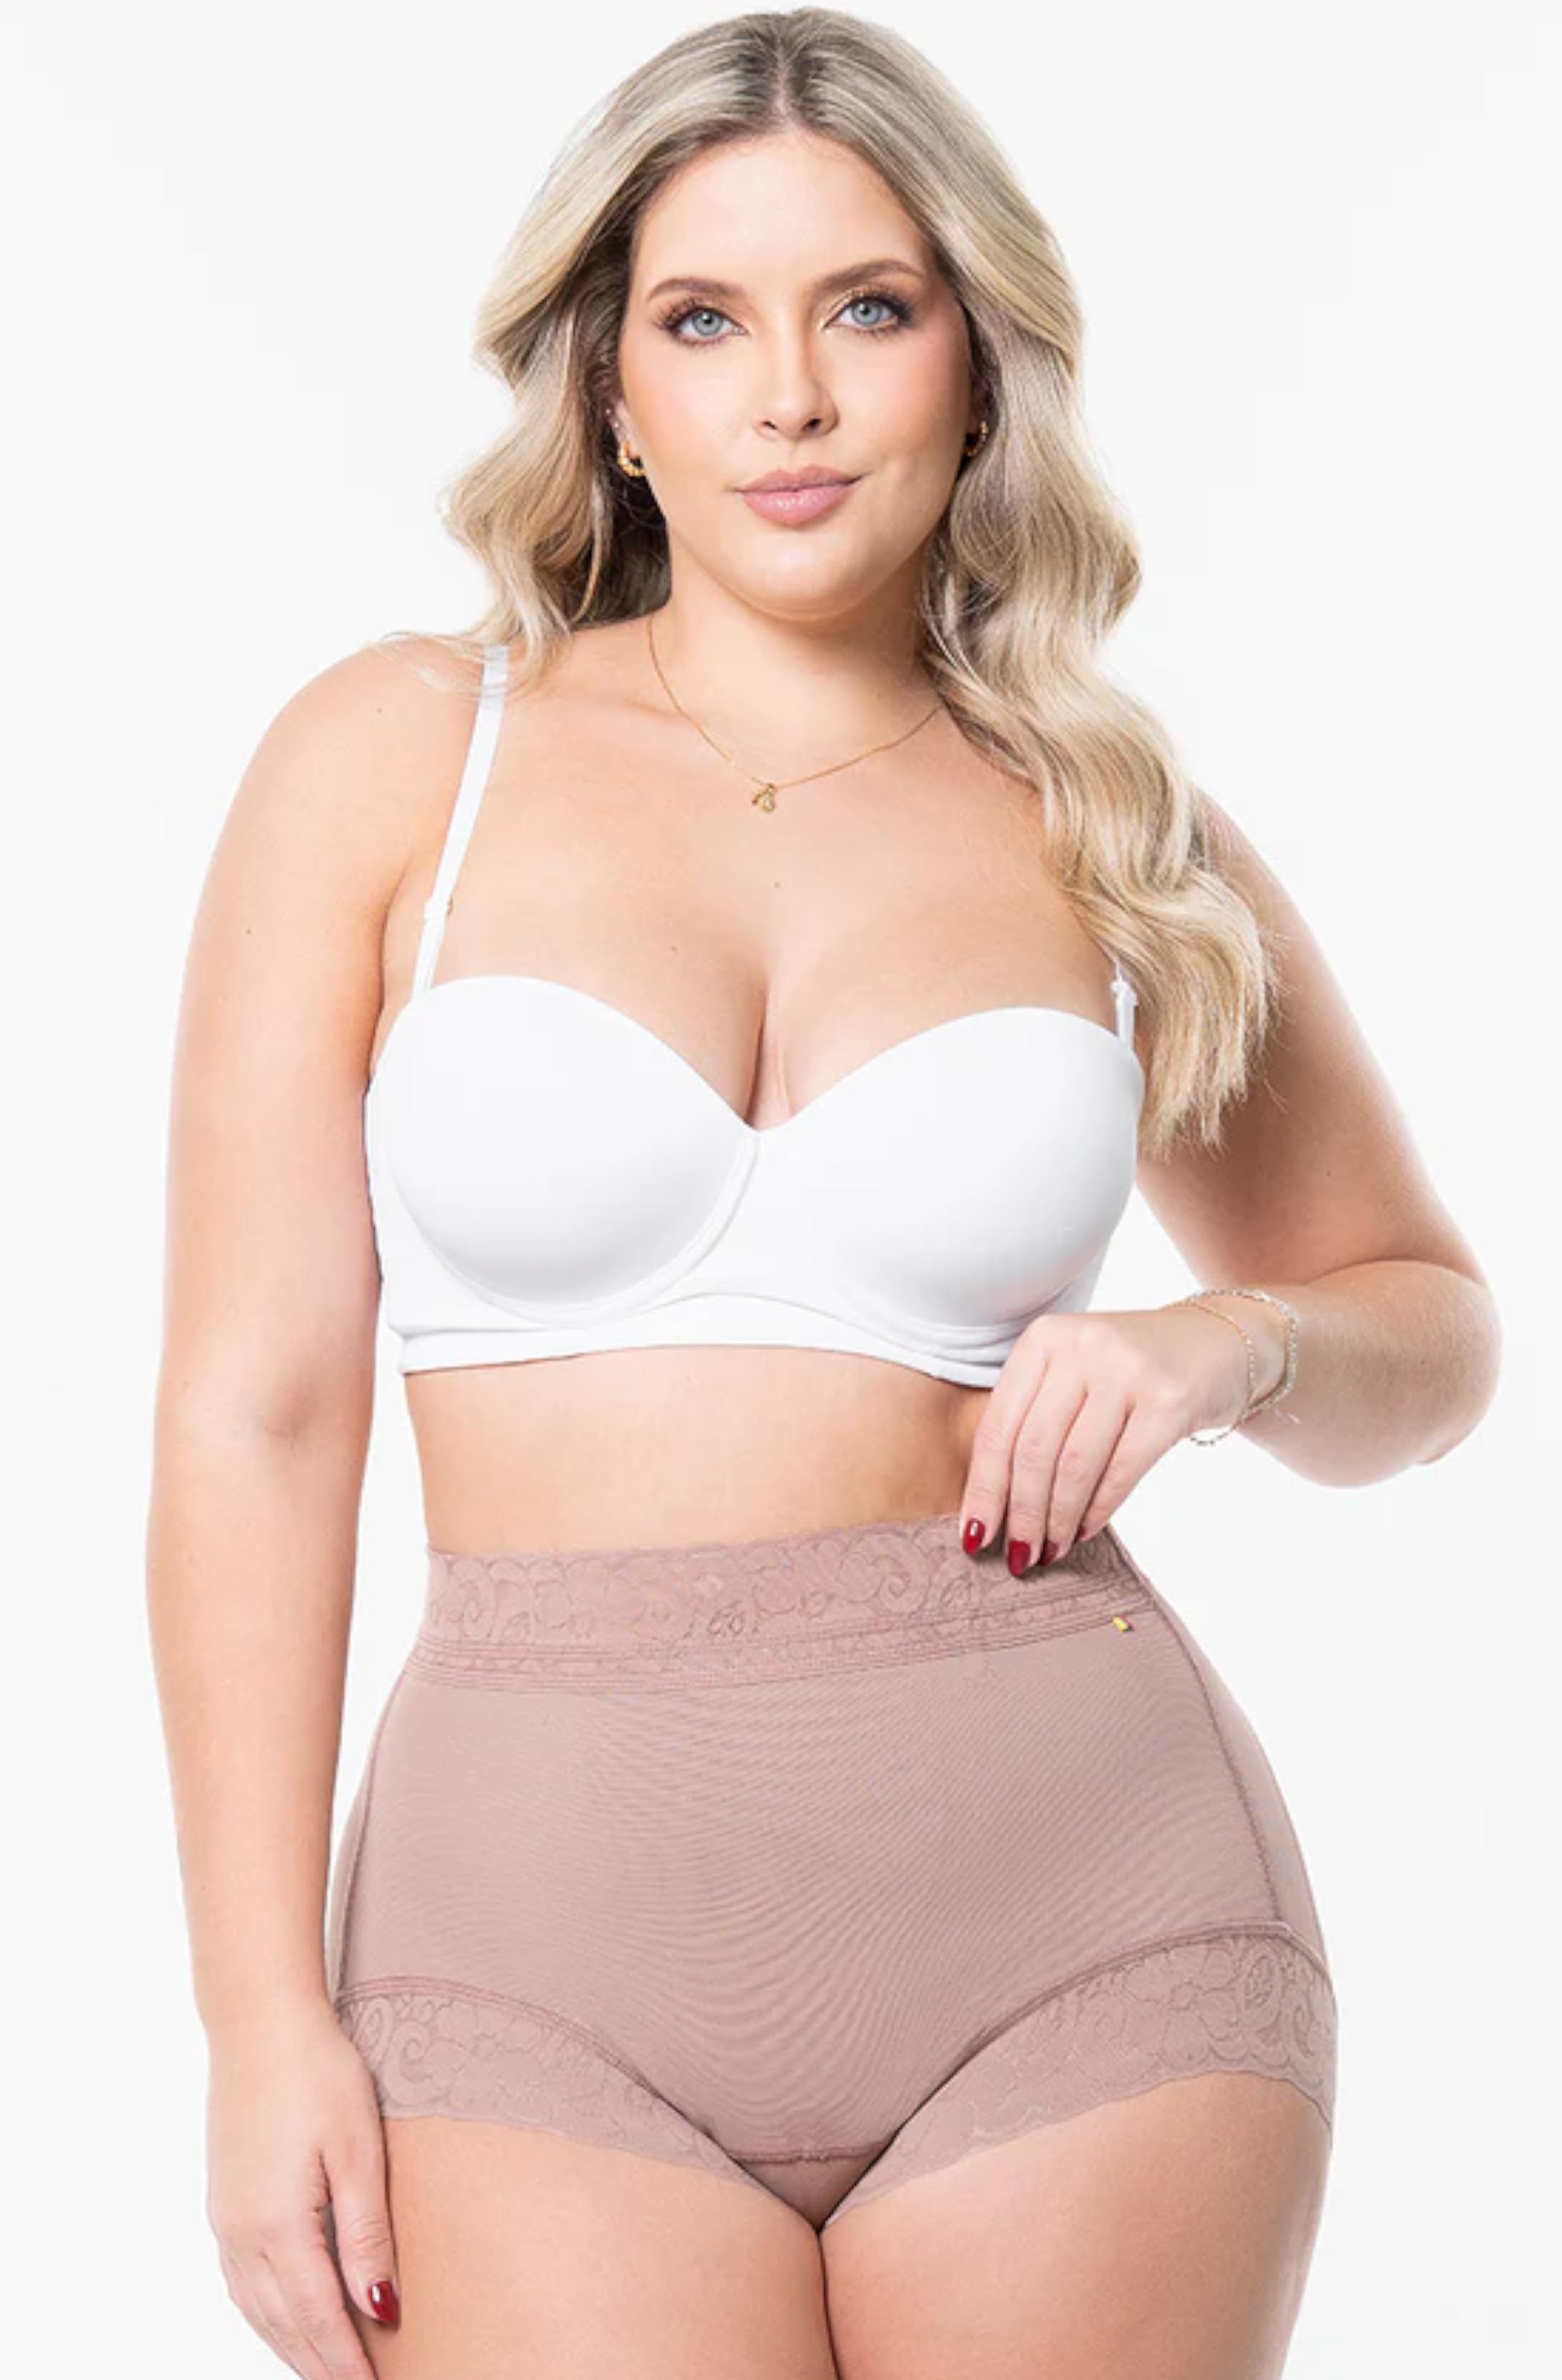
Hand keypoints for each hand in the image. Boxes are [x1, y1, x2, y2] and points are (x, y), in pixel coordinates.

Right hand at [205, 1998, 398, 2375]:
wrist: (260, 2019)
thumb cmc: (317, 2072)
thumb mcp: (358, 2151)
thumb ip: (367, 2236)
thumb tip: (382, 2309)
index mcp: (278, 2225)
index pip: (317, 2319)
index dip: (346, 2363)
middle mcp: (241, 2233)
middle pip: (283, 2324)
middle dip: (319, 2365)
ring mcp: (225, 2218)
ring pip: (257, 2308)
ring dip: (291, 2345)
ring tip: (327, 2369)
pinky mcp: (223, 2199)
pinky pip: (241, 2281)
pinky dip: (266, 2312)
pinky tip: (285, 2317)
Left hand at [960, 1303, 1256, 1571]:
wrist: (1215, 1345)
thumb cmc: (1127, 1371)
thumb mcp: (1072, 1371)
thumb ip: (1033, 1416)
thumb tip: (990, 1503)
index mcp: (1045, 1338)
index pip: (999, 1425)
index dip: (984, 1487)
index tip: (973, 1536)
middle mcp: (1082, 1346)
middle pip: (1033, 1449)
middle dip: (1021, 1513)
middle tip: (1018, 1557)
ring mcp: (1128, 1370)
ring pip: (1075, 1465)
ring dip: (1057, 1519)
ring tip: (1049, 1551)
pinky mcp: (1169, 1401)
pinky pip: (1121, 1470)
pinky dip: (1098, 1509)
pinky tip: (1084, 1531)